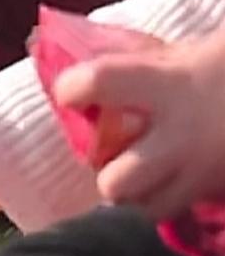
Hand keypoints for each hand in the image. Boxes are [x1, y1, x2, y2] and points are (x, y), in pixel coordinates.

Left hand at [55, 27, 224, 218]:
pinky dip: (165, 200)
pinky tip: (168, 180)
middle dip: (107, 171)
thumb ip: (128, 58)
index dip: (72, 88)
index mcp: (166, 84)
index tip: (69, 92)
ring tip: (140, 172)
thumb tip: (47, 43)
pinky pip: (177, 212)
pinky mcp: (217, 190)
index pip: (99, 83)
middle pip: (117, 181)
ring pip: (145, 208)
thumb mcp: (175, 53)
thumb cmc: (218, 65)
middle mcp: (181, 135)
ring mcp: (201, 171)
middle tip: (111, 153)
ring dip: (135, 193)